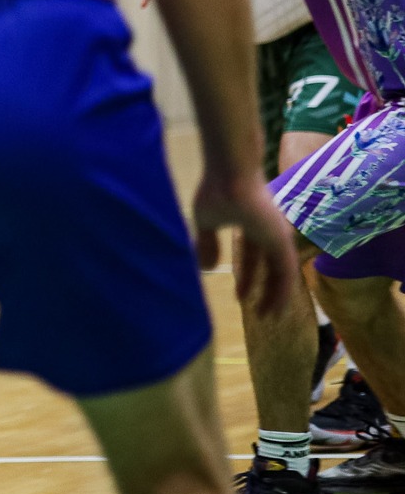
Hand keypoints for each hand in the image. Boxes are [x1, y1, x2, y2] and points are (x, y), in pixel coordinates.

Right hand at [192, 169, 299, 317]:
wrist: (230, 177)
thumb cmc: (217, 193)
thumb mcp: (206, 223)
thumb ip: (207, 245)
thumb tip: (207, 268)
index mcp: (250, 226)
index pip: (253, 257)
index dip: (247, 276)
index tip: (240, 297)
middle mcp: (268, 233)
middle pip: (269, 268)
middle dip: (263, 289)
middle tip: (258, 310)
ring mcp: (278, 238)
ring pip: (281, 274)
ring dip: (275, 296)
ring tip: (269, 316)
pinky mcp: (283, 243)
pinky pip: (286, 275)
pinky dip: (282, 293)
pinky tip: (276, 308)